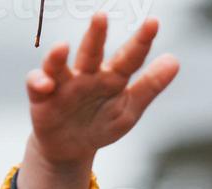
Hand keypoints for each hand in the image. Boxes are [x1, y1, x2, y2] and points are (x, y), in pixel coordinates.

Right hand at [16, 13, 178, 188]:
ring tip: (62, 47)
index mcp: (112, 77)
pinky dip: (38, 82)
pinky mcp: (42, 97)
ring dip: (58, 56)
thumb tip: (175, 61)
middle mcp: (87, 74)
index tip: (153, 23)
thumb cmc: (101, 123)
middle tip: (101, 16)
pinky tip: (45, 84)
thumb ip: (149, 86)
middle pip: (92, 52)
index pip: (129, 57)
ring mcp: (63, 84)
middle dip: (95, 35)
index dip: (141, 41)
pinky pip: (37, 85)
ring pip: (59, 65)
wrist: (71, 148)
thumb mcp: (129, 110)